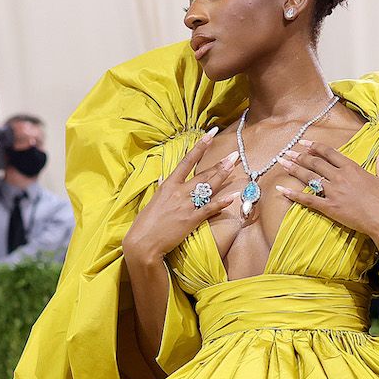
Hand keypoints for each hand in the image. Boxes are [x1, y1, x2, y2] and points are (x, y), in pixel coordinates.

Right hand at [121, 128, 234, 266]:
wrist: (144, 242)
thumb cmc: (146, 222)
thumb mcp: (153, 201)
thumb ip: (161, 188)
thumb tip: (163, 179)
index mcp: (168, 184)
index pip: (187, 161)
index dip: (200, 147)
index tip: (210, 135)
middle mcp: (179, 191)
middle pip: (203, 174)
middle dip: (220, 164)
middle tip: (234, 154)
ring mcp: (186, 205)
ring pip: (208, 187)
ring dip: (223, 175)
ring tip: (235, 165)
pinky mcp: (191, 220)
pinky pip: (209, 208)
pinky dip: (222, 202)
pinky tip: (233, 196)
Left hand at [275, 138, 378, 246]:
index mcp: (352, 168)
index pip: (329, 153)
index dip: (315, 147)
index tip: (304, 143)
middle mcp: (339, 176)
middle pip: (315, 163)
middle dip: (299, 156)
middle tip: (287, 152)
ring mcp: (333, 192)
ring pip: (309, 177)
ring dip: (293, 169)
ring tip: (281, 163)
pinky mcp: (330, 207)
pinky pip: (308, 199)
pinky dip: (293, 195)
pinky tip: (282, 190)